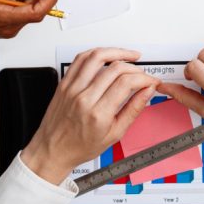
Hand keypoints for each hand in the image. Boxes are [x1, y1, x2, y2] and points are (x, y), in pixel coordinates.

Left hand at [22, 47, 158, 184]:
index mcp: (99, 114)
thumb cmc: (80, 146)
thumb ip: (133, 110)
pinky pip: (80, 59)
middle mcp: (84, 98)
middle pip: (116, 69)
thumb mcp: (114, 135)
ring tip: (129, 55)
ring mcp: (72, 89)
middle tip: (142, 73)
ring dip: (118, 52)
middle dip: (136, 68)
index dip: (144, 78)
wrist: (53, 151)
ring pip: (97, 57)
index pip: (127, 83)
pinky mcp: (64, 84)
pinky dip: (96, 53)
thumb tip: (147, 92)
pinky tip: (106, 55)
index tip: (150, 81)